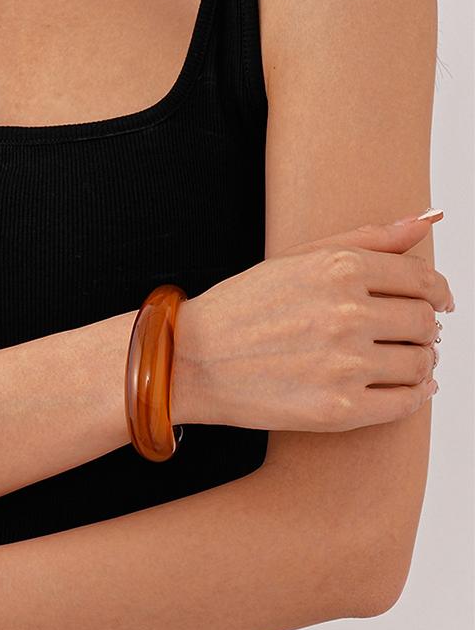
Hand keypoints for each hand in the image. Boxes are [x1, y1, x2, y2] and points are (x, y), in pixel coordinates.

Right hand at [173, 208, 453, 431]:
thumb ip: (366, 238)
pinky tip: (403, 390)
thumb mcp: (296, 259)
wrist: (190, 360)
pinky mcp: (337, 409)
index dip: (439, 293)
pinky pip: (405, 404)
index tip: (439, 303)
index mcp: (338, 269)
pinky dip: (414, 397)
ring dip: (420, 362)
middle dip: (424, 329)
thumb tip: (428, 221)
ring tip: (401, 362)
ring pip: (420, 364)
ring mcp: (343, 364)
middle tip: (408, 335)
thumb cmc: (239, 308)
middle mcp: (346, 314)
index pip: (422, 281)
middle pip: (425, 323)